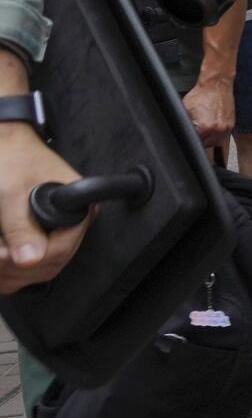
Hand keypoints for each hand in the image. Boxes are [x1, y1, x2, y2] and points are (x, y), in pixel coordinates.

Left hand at [0, 125, 88, 293]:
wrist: (4, 146)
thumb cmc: (11, 160)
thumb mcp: (11, 192)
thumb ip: (21, 225)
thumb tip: (31, 258)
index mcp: (78, 209)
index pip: (62, 249)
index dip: (31, 257)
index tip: (2, 252)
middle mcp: (73, 224)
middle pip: (50, 264)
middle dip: (16, 266)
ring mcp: (57, 233)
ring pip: (39, 270)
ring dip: (10, 271)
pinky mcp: (41, 237)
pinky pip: (29, 267)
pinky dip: (8, 270)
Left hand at [182, 78, 234, 149]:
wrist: (216, 84)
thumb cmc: (201, 94)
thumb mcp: (185, 109)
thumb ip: (183, 123)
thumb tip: (180, 132)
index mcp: (205, 127)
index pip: (194, 142)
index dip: (189, 139)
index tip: (188, 135)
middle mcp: (218, 129)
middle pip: (205, 145)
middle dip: (199, 140)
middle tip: (195, 132)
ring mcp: (226, 128)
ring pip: (214, 142)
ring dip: (208, 139)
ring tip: (203, 129)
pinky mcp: (231, 125)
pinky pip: (222, 136)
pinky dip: (216, 134)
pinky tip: (211, 127)